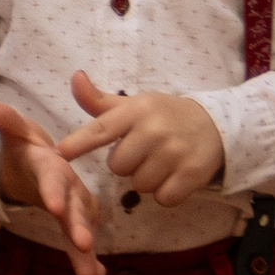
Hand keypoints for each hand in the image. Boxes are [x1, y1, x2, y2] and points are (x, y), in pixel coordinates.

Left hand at [0, 99, 103, 274]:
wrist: (36, 158)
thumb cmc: (25, 145)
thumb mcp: (14, 131)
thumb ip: (3, 120)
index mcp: (50, 162)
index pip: (51, 176)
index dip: (54, 190)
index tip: (54, 206)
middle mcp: (68, 184)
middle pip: (74, 204)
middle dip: (78, 224)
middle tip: (82, 243)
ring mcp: (73, 204)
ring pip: (81, 227)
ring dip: (85, 250)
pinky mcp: (72, 221)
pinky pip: (79, 240)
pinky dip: (88, 259)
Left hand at [54, 71, 224, 207]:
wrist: (216, 124)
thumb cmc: (164, 115)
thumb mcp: (134, 105)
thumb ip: (99, 100)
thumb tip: (76, 77)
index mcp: (136, 111)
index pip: (101, 129)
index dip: (79, 142)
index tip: (58, 153)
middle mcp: (154, 130)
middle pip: (118, 167)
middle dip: (127, 165)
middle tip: (144, 152)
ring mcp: (175, 152)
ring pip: (140, 185)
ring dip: (147, 180)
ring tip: (161, 162)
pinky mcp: (193, 173)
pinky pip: (164, 198)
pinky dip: (166, 193)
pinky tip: (174, 176)